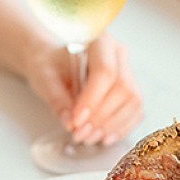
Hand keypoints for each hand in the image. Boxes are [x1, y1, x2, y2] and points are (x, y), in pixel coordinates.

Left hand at [24, 33, 142, 145]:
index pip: (105, 72)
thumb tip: (70, 122)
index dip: (93, 100)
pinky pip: (135, 112)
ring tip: (89, 137)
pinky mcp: (130, 92)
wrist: (53, 63)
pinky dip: (121, 129)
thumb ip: (57, 99)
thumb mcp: (44, 78)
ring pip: (133, 103)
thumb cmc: (49, 64)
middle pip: (122, 89)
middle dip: (102, 117)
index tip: (76, 120)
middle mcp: (118, 55)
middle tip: (80, 133)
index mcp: (99, 42)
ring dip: (112, 126)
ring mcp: (128, 73)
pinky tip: (103, 137)